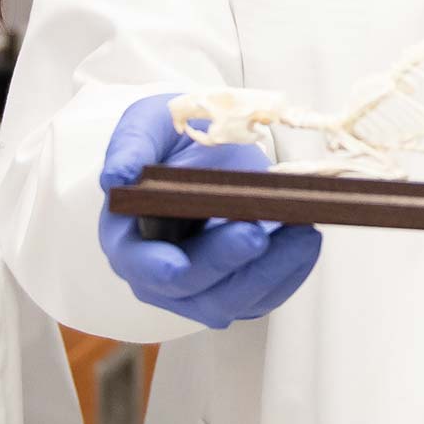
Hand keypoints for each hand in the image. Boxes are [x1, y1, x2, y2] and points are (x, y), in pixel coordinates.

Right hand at [97, 93, 322, 328]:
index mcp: (128, 237)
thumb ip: (131, 145)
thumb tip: (118, 175)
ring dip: (269, 271)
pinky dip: (290, 271)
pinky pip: (267, 293)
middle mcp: (161, 274)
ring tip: (300, 233)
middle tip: (255, 232)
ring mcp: (202, 287)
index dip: (154, 267)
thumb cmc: (172, 140)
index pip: (136, 263)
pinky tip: (306, 241)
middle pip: (192, 286)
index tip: (176, 265)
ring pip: (234, 298)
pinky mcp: (241, 287)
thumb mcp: (148, 124)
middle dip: (225, 260)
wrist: (207, 150)